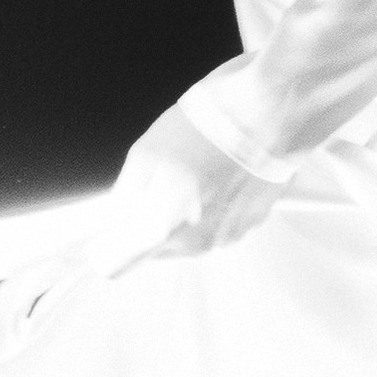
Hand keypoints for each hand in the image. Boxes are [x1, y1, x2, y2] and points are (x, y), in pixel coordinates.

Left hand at [81, 101, 283, 275]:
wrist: (273, 111)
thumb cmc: (211, 123)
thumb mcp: (145, 153)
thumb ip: (123, 198)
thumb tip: (111, 221)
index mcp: (163, 227)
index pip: (115, 264)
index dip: (105, 244)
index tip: (104, 228)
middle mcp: (196, 243)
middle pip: (153, 248)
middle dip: (149, 219)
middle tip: (160, 176)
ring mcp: (227, 236)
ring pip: (185, 236)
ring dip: (182, 210)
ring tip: (195, 168)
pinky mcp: (251, 225)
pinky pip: (215, 224)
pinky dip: (211, 204)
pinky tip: (218, 171)